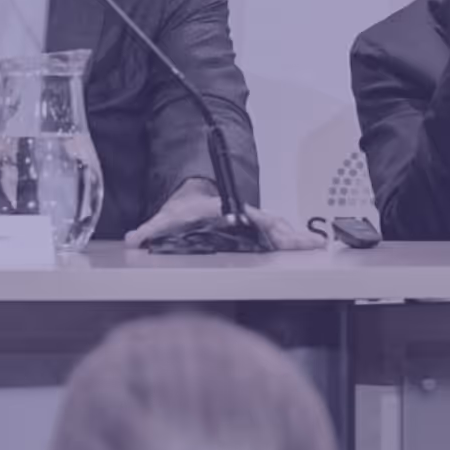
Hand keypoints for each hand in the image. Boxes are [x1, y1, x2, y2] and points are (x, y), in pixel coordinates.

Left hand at [125, 180, 322, 251]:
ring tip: (314, 244)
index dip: (257, 222)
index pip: (242, 215)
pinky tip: (314, 245)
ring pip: (279, 228)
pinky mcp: (259, 233)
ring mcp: (252, 223)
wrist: (192, 204)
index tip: (271, 227)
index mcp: (222, 210)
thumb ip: (149, 230)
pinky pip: (281, 236)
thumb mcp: (165, 219)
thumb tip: (134, 238)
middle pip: (268, 222)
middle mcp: (241, 215)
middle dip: (286, 232)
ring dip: (296, 236)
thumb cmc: (183, 212)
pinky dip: (297, 240)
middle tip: (307, 242)